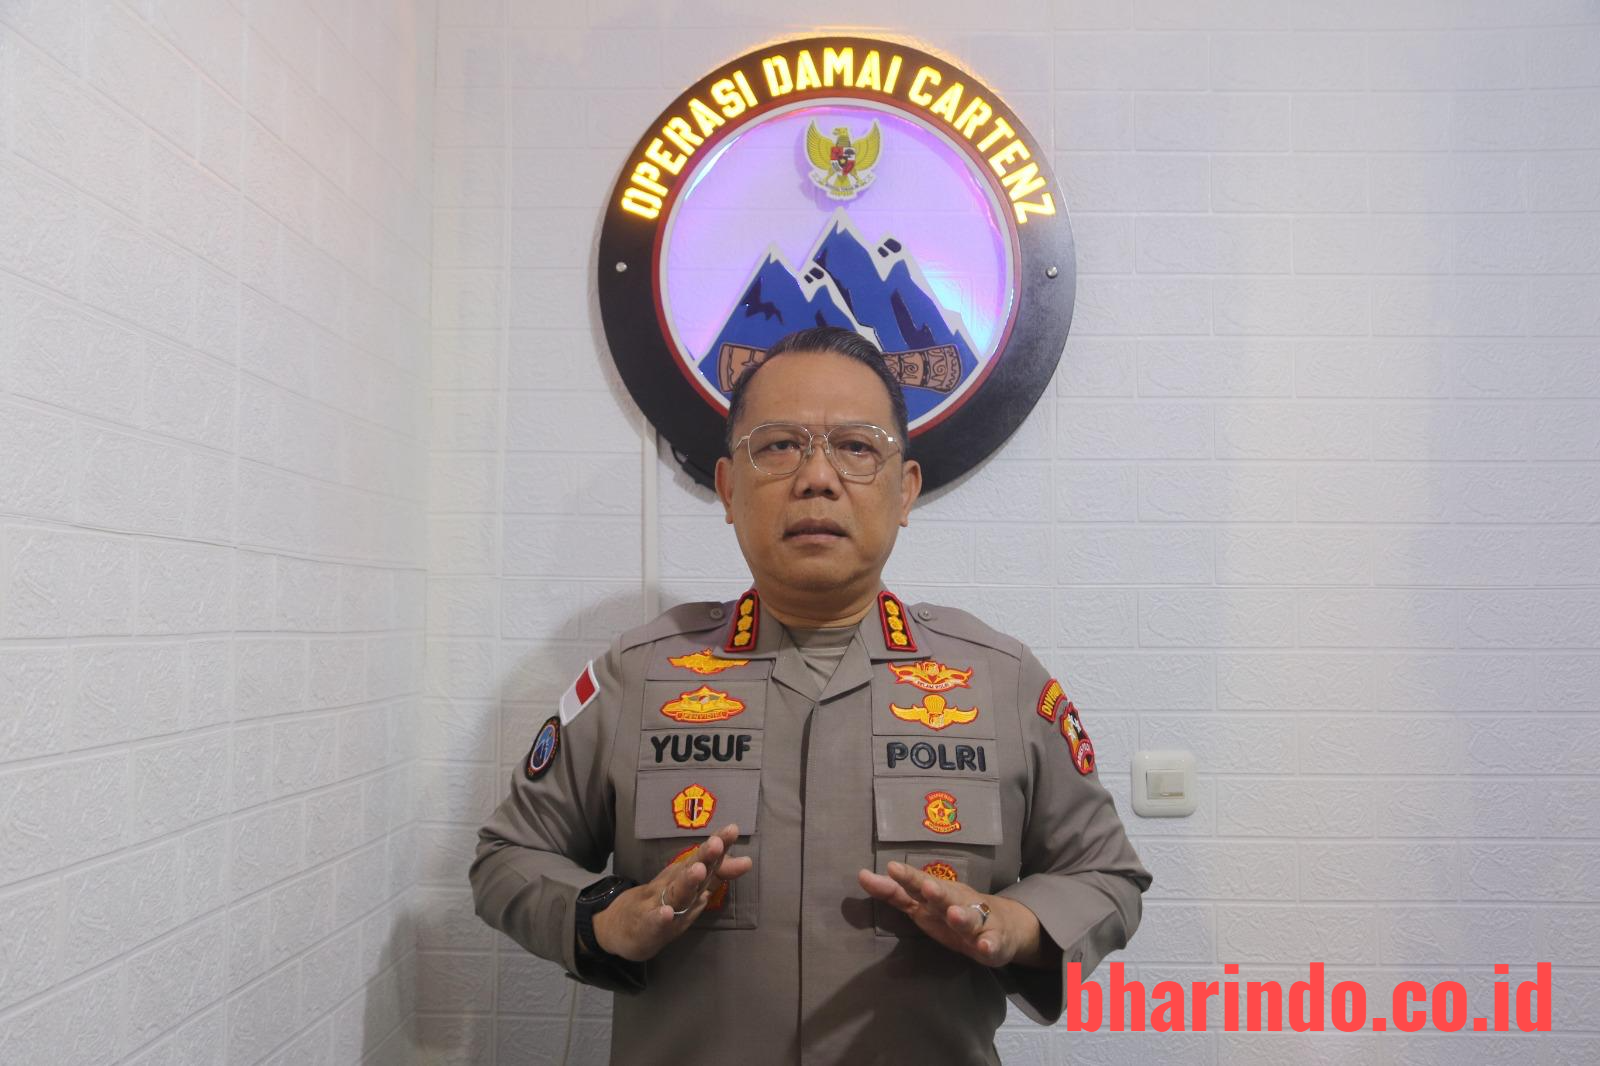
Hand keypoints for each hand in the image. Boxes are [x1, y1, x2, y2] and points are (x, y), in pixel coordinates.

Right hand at [592, 823, 752, 962]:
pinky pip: (653, 922)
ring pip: (674, 893)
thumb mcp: (690, 889)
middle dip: (704, 856)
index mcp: (683, 877)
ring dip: (686, 881)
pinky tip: (666, 913)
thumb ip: (717, 875)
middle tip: (717, 843)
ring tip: (698, 871)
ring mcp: (656, 905)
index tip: (733, 829)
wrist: (617, 927)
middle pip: (689, 869)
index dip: (719, 846)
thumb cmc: (660, 903)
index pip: (703, 858)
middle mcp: (671, 886)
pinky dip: (660, 918)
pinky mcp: (645, 926)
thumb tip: (746, 861)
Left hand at [857, 861, 1052, 968]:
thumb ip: (894, 892)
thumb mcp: (922, 903)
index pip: (920, 883)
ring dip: (962, 916)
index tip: (892, 868)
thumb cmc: (951, 911)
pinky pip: (992, 944)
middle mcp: (958, 902)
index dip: (907, 877)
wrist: (1002, 925)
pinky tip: (984, 947)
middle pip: (947, 896)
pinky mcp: (994, 941)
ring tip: (953, 915)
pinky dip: (989, 945)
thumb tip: (861, 875)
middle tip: (927, 887)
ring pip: (970, 918)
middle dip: (937, 892)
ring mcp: (978, 921)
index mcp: (938, 893)